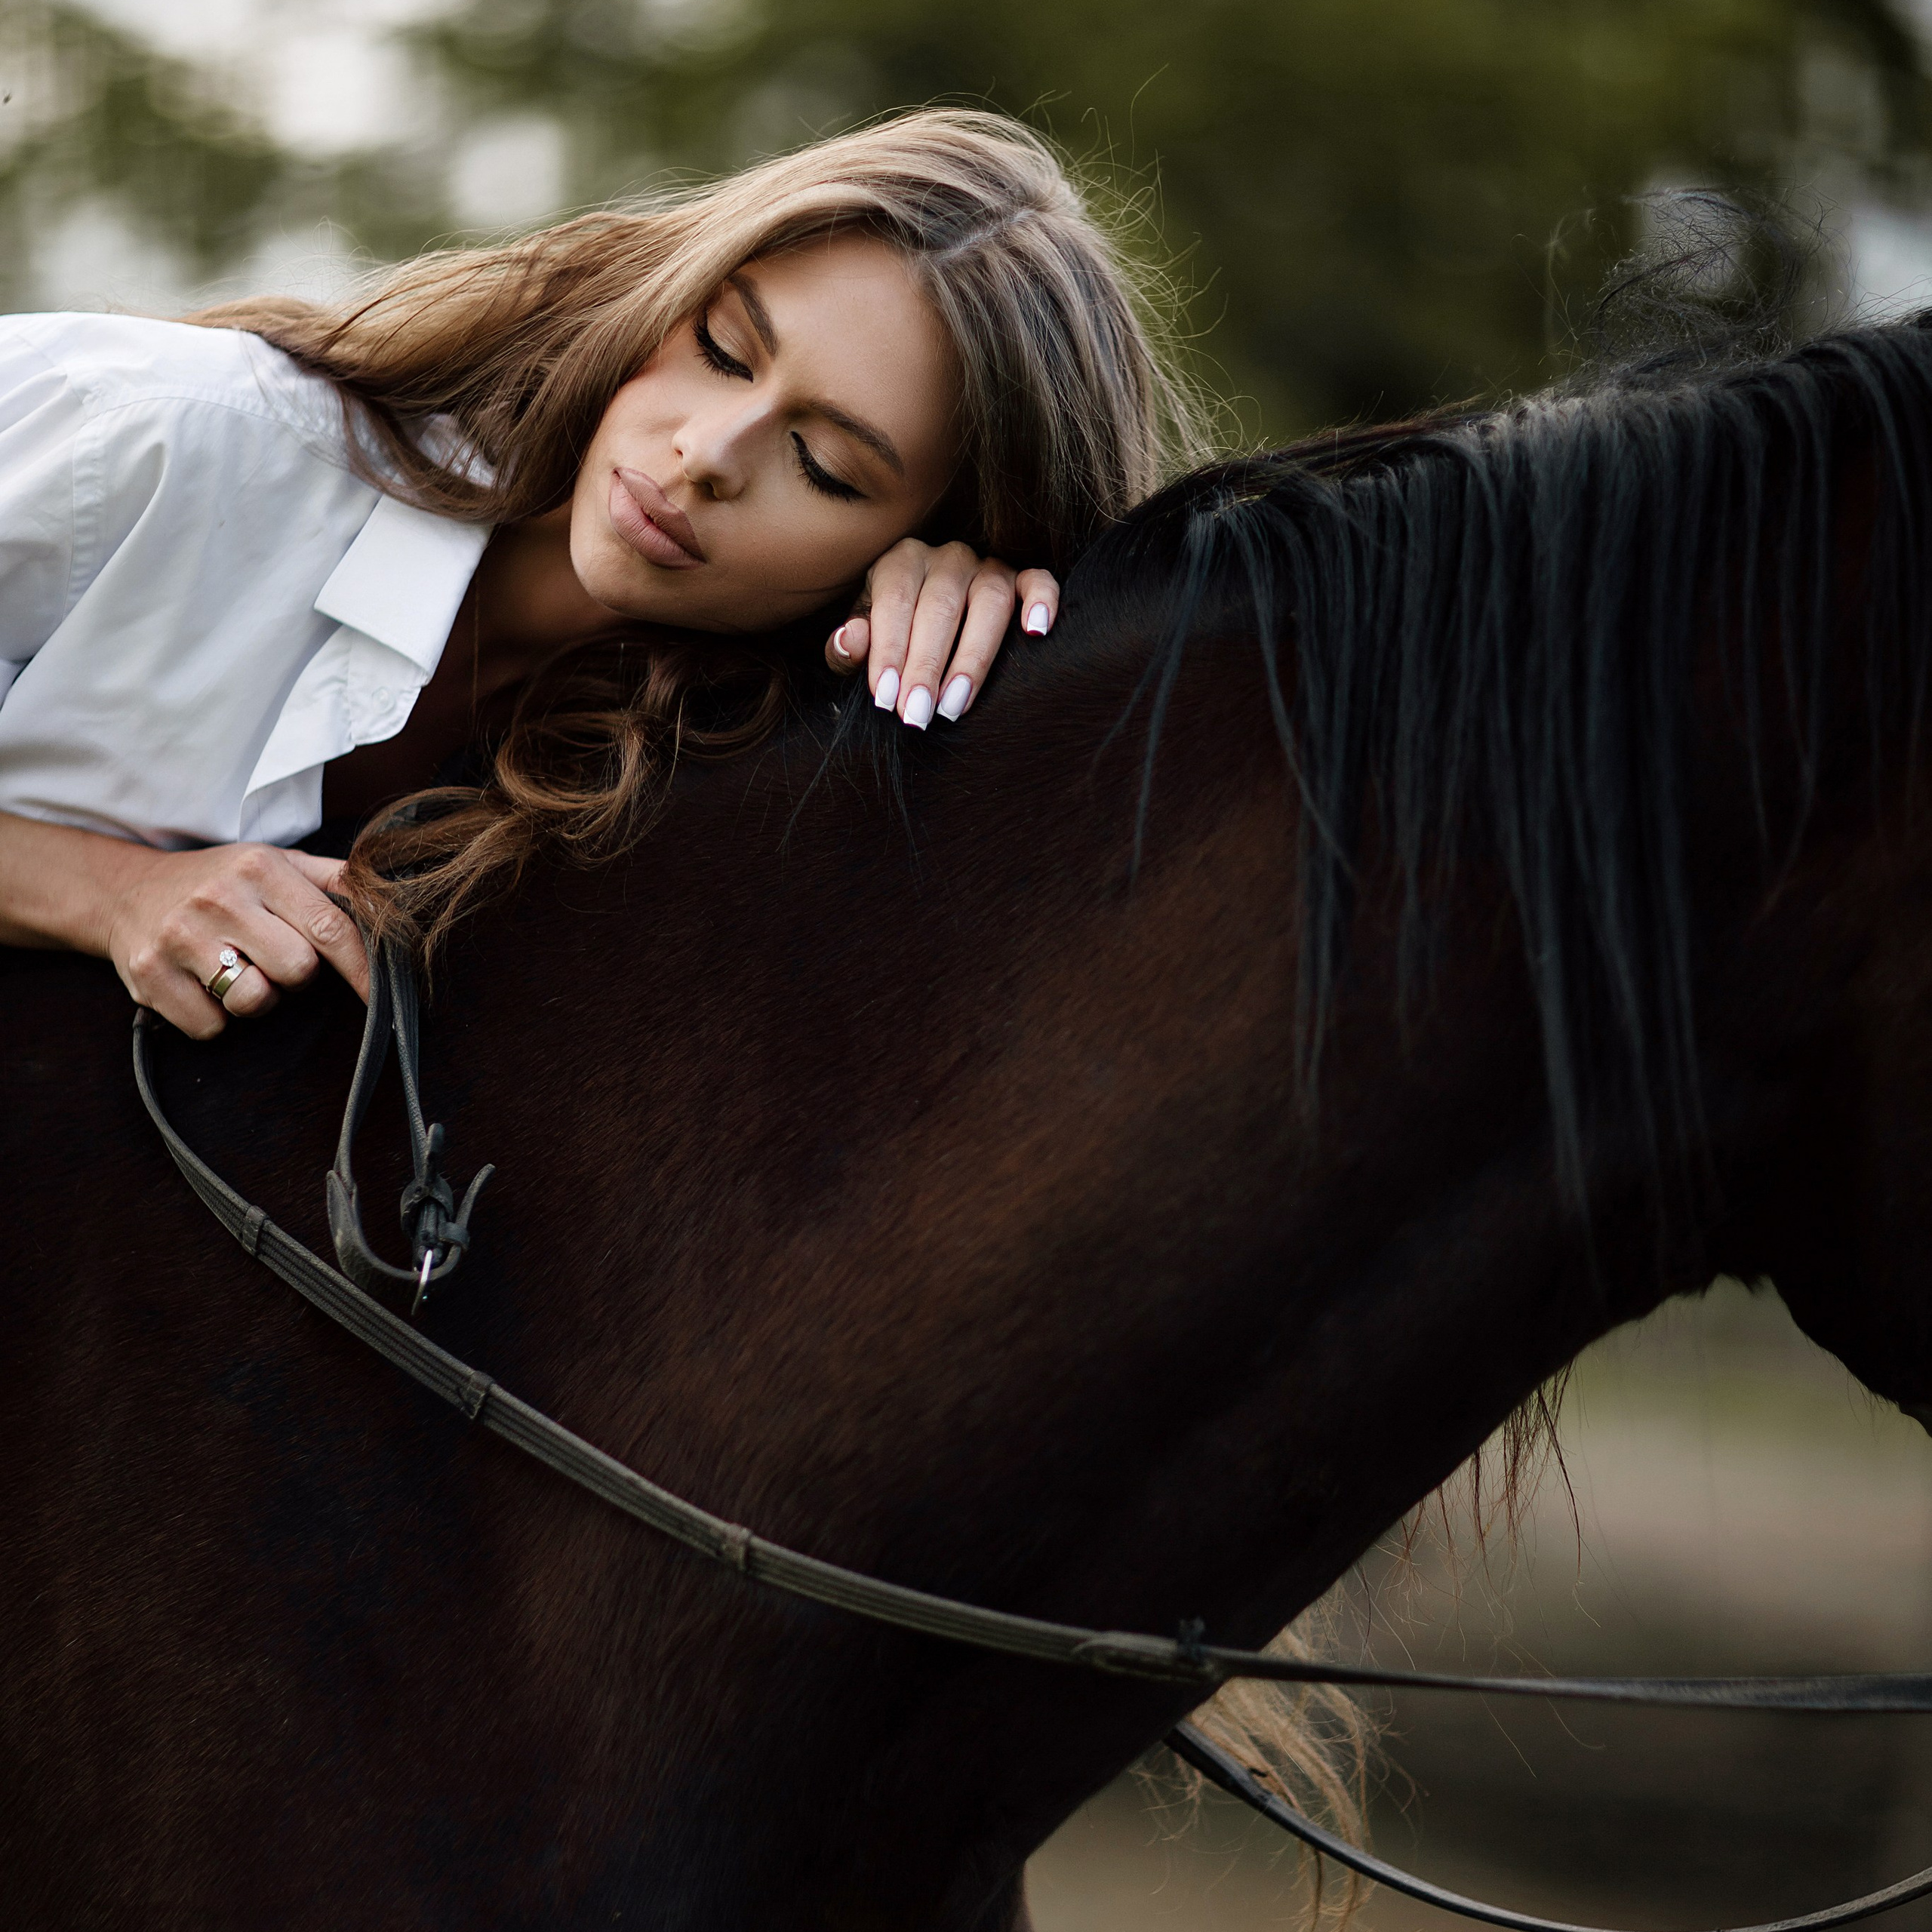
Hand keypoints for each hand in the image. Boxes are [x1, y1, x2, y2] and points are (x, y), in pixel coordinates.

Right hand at [106, 842, 370, 1039]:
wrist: (124, 890)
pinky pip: (211, 1026)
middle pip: (298, 970)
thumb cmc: (219, 882)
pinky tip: (202, 986)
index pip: (330, 927)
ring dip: (257, 998)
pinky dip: (215, 1017)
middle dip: (296, 976)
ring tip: (237, 970)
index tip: (378, 996)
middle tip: (272, 958)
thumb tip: (388, 901)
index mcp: (260, 869)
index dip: (362, 969)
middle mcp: (219, 900)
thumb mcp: (274, 863)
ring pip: (255, 1002)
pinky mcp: (149, 975)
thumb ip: (333, 879)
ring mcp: (180, 938)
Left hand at [823, 538, 1058, 727]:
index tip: (886, 700)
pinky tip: (1036, 633)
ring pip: (990, 600)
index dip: (889, 651)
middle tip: (917, 715)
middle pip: (941, 605)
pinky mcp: (1024, 579)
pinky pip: (1039, 581)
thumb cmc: (893, 642)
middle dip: (927, 665)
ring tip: (956, 705)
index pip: (894, 601)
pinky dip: (1042, 601)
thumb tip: (850, 641)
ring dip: (973, 656)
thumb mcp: (862, 647)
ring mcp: (989, 566)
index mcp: (901, 563)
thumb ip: (848, 648)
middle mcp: (947, 557)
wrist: (928, 627)